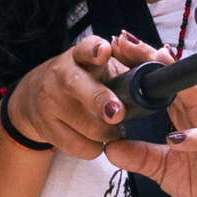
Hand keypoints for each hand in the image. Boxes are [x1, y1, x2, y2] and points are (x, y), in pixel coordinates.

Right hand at [5, 35, 129, 158]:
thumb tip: (160, 62)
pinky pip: (79, 147)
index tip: (104, 51)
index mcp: (81, 56)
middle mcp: (61, 75)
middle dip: (100, 100)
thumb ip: (130, 66)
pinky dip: (95, 148)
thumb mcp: (102, 68)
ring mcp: (49, 102)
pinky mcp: (45, 128)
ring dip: (108, 133)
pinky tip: (97, 140)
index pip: (86, 48)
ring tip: (114, 129)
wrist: (36, 98)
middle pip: (78, 86)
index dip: (95, 50)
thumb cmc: (84, 81)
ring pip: (86, 125)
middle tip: (117, 113)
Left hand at [102, 36, 196, 196]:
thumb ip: (140, 157)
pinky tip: (177, 138)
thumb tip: (110, 148)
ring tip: (155, 68)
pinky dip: (195, 138)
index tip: (116, 51)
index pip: (160, 86)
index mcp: (185, 118)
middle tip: (126, 44)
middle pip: (176, 82)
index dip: (139, 68)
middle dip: (152, 61)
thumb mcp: (165, 170)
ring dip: (176, 84)